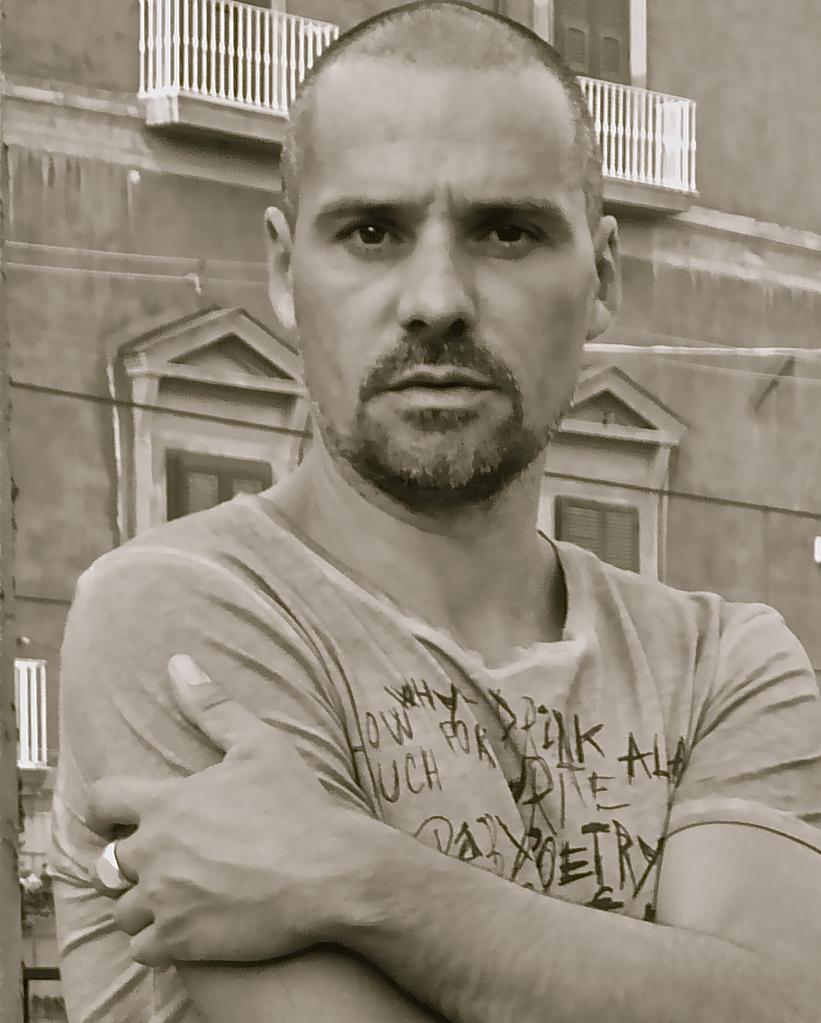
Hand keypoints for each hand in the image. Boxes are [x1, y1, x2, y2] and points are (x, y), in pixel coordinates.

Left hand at [88, 654, 377, 966]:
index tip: (122, 815)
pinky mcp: (180, 942)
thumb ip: (212, 706)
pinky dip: (157, 942)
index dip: (108, 807)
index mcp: (166, 803)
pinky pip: (142, 950)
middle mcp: (154, 852)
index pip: (102, 800)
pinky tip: (183, 930)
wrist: (329, 873)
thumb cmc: (296, 806)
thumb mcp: (259, 745)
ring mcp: (164, 901)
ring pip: (123, 910)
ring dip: (142, 905)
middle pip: (108, 862)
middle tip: (163, 861)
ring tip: (174, 898)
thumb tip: (178, 663)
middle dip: (129, 861)